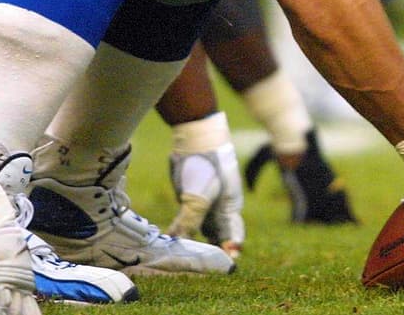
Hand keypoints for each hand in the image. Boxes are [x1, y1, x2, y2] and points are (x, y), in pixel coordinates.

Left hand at [167, 143, 245, 259]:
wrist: (196, 137)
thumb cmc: (206, 164)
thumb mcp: (200, 195)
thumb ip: (191, 220)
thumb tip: (178, 241)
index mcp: (230, 208)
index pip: (233, 235)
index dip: (229, 250)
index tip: (225, 264)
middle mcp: (220, 208)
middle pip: (218, 236)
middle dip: (212, 251)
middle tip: (200, 266)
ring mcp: (206, 203)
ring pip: (202, 229)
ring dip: (193, 241)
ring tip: (181, 256)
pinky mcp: (191, 198)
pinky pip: (188, 219)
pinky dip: (181, 229)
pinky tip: (170, 238)